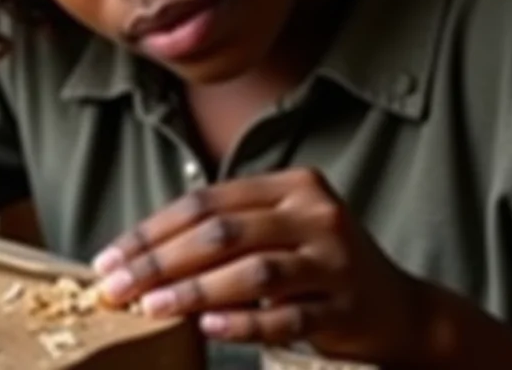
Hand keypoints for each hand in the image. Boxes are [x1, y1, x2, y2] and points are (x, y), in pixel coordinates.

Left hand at [92, 168, 432, 365]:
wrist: (399, 308)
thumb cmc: (320, 264)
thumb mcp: (281, 229)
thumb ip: (229, 231)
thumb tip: (145, 256)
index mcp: (293, 185)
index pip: (209, 201)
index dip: (155, 229)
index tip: (112, 256)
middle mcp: (316, 212)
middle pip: (223, 231)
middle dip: (160, 259)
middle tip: (117, 286)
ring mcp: (334, 257)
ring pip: (252, 271)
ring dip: (193, 290)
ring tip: (149, 306)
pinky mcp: (345, 305)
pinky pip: (285, 316)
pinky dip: (243, 320)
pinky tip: (209, 325)